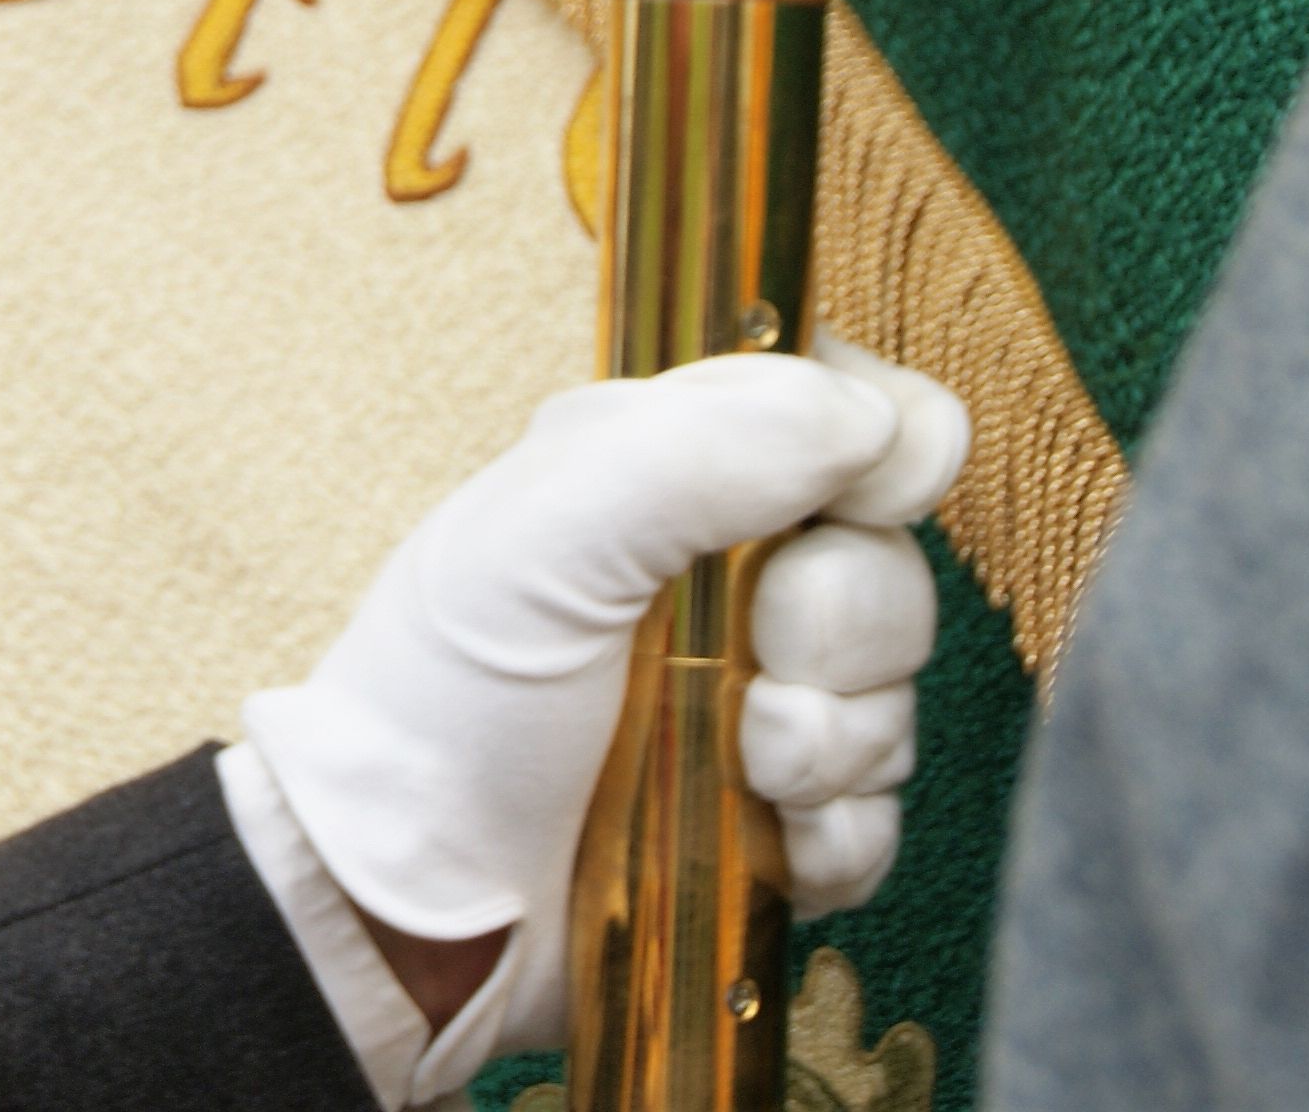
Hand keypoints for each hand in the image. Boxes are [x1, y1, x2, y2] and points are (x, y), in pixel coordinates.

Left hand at [233, 337, 966, 1094]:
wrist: (415, 898)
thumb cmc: (446, 701)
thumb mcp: (540, 539)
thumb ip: (695, 450)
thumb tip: (866, 420)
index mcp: (668, 473)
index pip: (847, 410)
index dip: (887, 447)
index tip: (867, 493)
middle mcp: (722, 577)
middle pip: (888, 563)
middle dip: (839, 624)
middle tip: (754, 659)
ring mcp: (755, 701)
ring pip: (893, 699)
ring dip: (827, 740)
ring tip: (732, 760)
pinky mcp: (775, 820)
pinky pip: (878, 819)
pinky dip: (827, 835)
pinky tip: (753, 833)